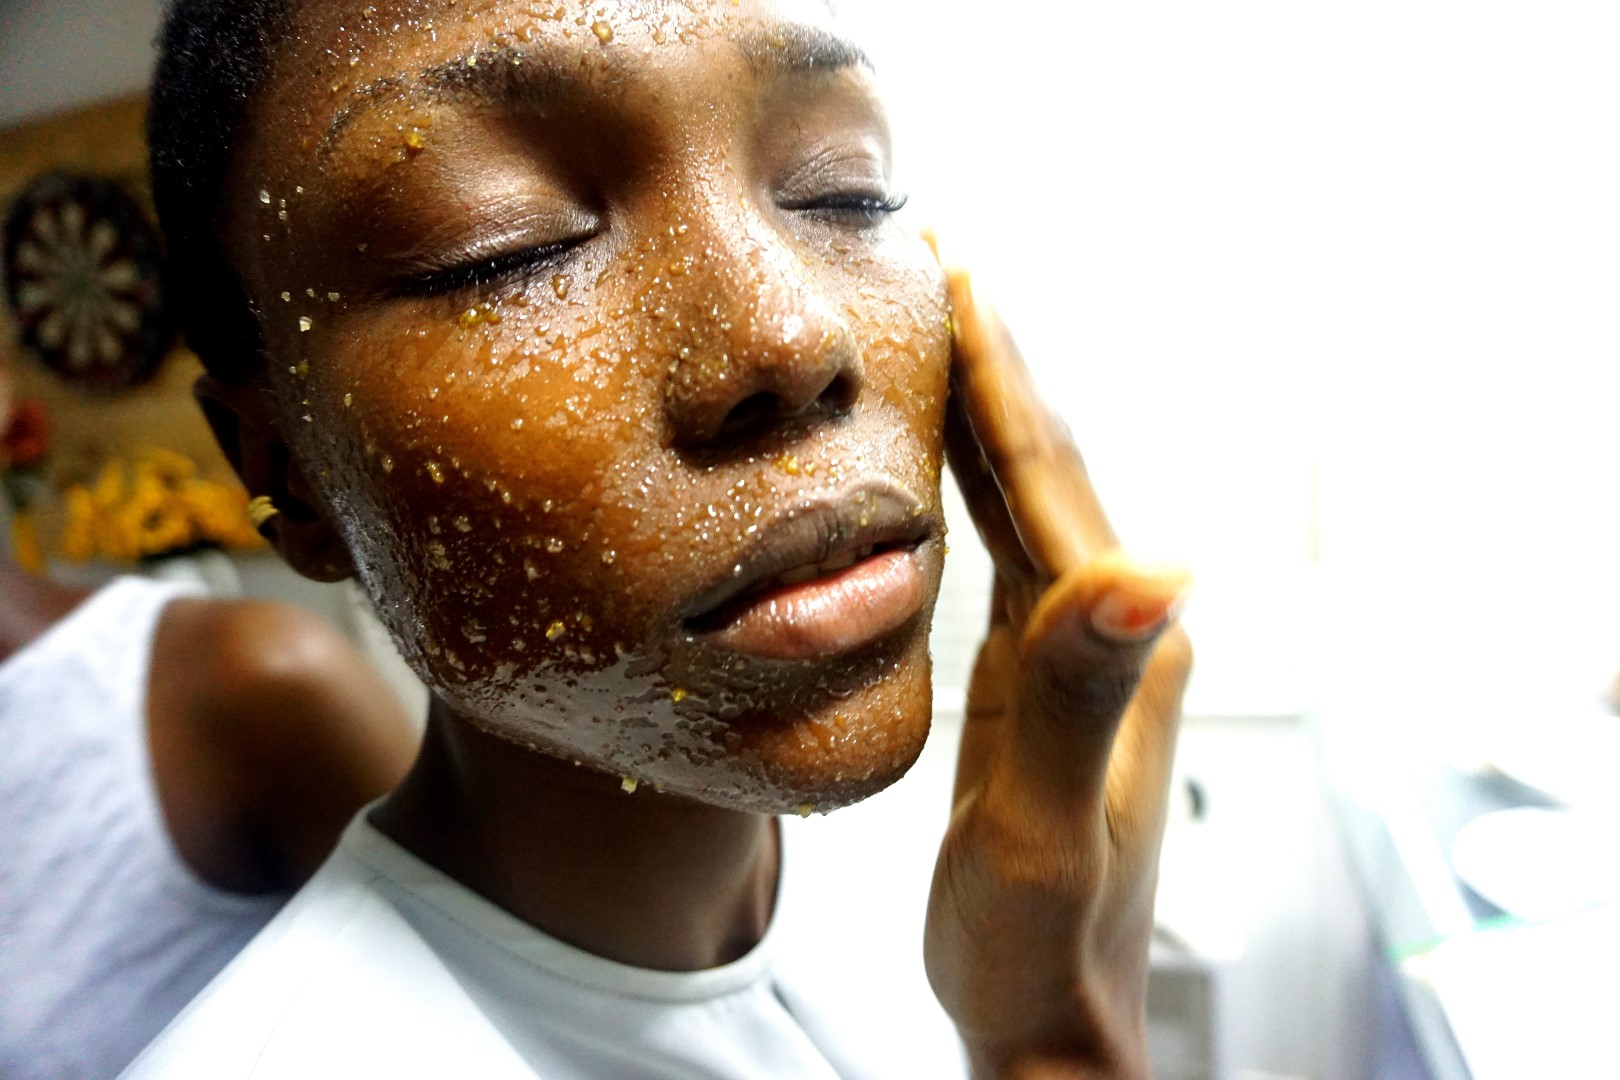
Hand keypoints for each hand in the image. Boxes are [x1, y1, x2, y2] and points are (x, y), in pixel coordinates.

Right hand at [924, 261, 1192, 1079]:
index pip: (1051, 478)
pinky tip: (939, 465)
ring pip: (1026, 502)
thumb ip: (1082, 701)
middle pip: (1047, 467)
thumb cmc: (1044, 941)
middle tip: (943, 263)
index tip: (962, 271)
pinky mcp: (1036, 679)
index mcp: (1117, 644)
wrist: (1047, 1014)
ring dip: (987, 413)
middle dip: (999, 363)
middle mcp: (1111, 631)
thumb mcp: (1047, 828)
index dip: (1006, 373)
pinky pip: (1002, 552)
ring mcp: (1076, 653)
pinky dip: (970, 488)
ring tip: (942, 333)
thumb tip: (1160, 566)